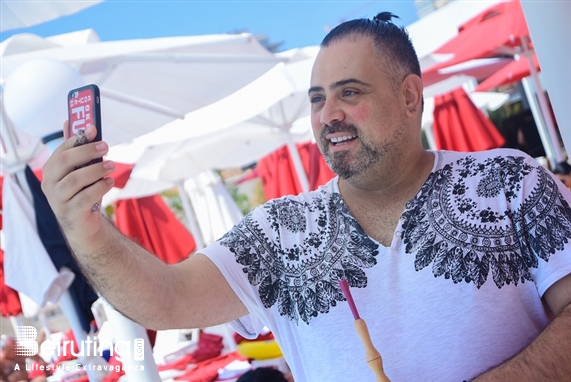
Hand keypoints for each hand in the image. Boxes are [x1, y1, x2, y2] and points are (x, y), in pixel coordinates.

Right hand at [41, 122, 114, 244]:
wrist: (83, 225)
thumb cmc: (83, 193)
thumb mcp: (81, 172)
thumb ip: (77, 151)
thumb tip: (69, 121)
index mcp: (51, 170)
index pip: (62, 150)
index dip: (77, 138)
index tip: (94, 130)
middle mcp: (50, 183)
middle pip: (65, 161)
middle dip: (86, 151)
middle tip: (105, 147)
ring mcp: (57, 198)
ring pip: (75, 179)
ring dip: (96, 170)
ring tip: (111, 166)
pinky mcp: (70, 212)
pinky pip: (85, 196)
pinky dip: (99, 187)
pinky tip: (109, 182)